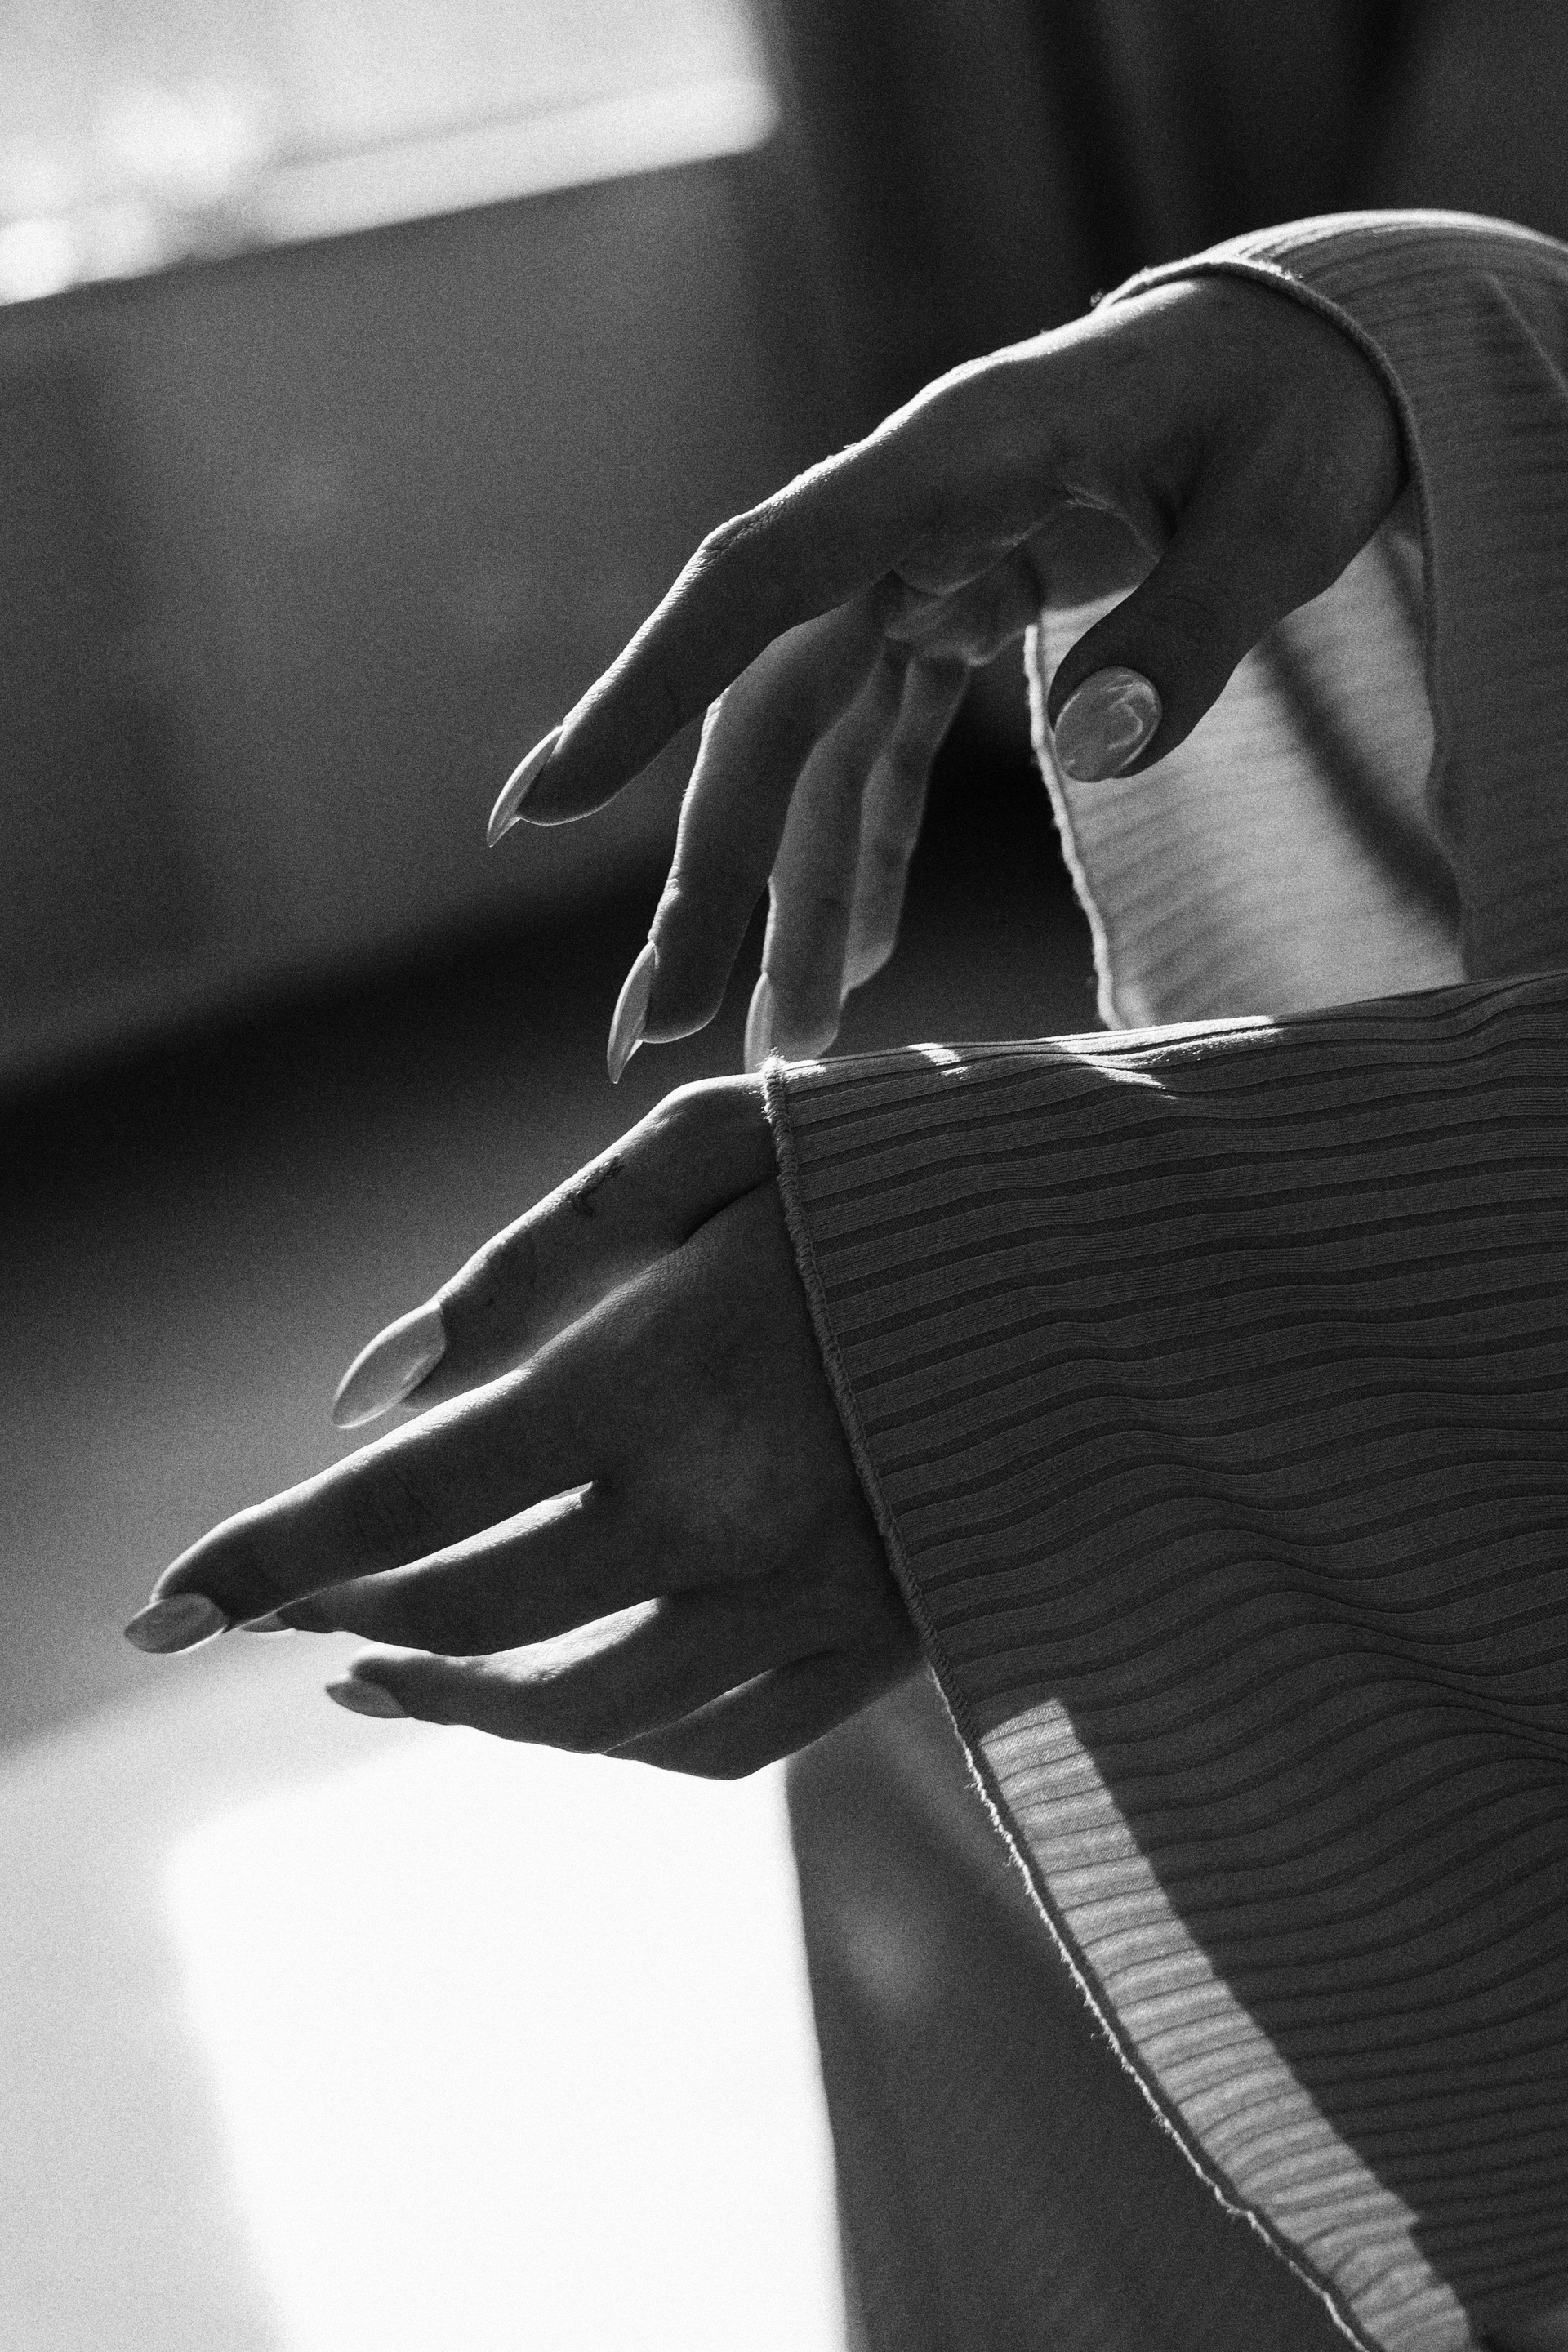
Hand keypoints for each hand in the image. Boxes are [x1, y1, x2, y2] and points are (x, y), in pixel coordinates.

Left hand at [124, 1082, 921, 1776]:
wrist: (1142, 1255)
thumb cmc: (912, 1165)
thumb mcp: (716, 1148)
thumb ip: (533, 1262)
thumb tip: (368, 1388)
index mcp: (665, 1378)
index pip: (407, 1506)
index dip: (265, 1556)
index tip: (162, 1608)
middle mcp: (724, 1522)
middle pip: (468, 1619)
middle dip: (338, 1614)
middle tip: (276, 1597)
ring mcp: (811, 1610)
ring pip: (573, 1715)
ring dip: (449, 1700)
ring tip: (375, 1665)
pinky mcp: (884, 1650)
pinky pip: (706, 1747)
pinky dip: (599, 1739)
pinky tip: (549, 1694)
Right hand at [488, 273, 1404, 1071]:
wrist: (1313, 352)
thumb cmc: (1303, 406)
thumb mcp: (1287, 502)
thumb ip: (1196, 620)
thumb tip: (1093, 749)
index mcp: (956, 454)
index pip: (766, 575)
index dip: (646, 690)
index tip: (541, 810)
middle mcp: (904, 519)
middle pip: (769, 708)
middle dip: (709, 876)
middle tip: (656, 1034)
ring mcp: (919, 574)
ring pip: (812, 751)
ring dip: (785, 901)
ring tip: (773, 1053)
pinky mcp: (953, 619)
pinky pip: (886, 751)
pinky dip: (868, 856)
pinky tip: (853, 970)